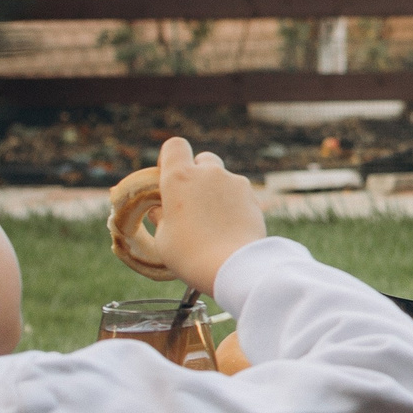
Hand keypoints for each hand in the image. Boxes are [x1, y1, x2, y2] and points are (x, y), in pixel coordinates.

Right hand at [151, 137, 265, 294]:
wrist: (234, 266)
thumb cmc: (190, 254)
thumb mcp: (163, 237)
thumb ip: (162, 216)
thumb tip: (160, 209)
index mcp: (180, 178)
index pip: (175, 146)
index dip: (171, 158)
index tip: (168, 175)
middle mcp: (209, 173)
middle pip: (202, 160)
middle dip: (197, 174)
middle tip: (191, 201)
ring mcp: (234, 182)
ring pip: (222, 178)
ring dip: (216, 191)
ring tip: (212, 221)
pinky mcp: (252, 196)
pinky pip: (238, 193)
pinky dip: (232, 203)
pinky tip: (229, 227)